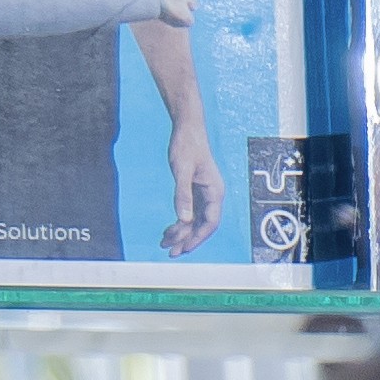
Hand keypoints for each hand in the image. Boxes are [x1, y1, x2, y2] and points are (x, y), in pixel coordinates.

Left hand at [168, 139, 221, 256]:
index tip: (183, 248)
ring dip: (181, 233)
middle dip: (187, 239)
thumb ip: (183, 194)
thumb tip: (183, 219)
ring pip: (195, 221)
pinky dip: (180, 222)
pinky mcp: (196, 190)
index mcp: (214, 192)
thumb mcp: (182, 169)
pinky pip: (190, 212)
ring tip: (165, 242)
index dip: (197, 238)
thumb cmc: (187, 145)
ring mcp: (204, 194)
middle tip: (170, 251)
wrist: (188, 128)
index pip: (209, 223)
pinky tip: (169, 229)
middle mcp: (212, 196)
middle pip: (202, 225)